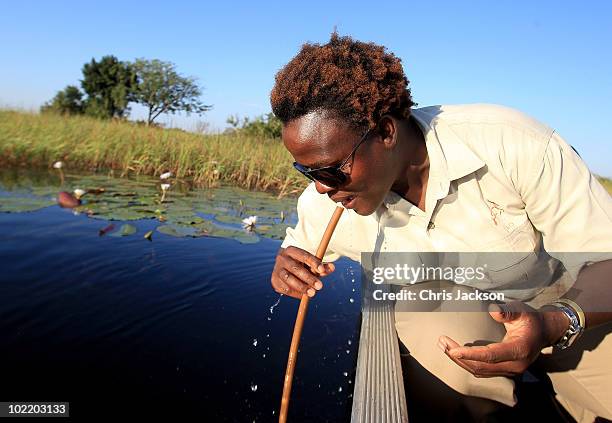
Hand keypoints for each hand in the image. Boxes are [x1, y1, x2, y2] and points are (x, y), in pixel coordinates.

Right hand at [271, 246, 334, 299]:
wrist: (285, 267)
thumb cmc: (302, 265)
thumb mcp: (311, 264)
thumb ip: (322, 267)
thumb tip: (332, 267)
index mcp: (292, 250)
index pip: (303, 255)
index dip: (313, 263)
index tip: (322, 270)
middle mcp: (282, 258)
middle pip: (295, 268)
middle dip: (308, 278)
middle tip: (320, 286)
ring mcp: (277, 269)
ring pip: (288, 278)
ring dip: (301, 287)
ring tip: (312, 293)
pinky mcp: (274, 280)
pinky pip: (285, 288)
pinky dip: (295, 292)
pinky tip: (303, 295)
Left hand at [438, 301, 569, 377]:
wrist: (544, 332)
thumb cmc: (531, 320)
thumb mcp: (522, 311)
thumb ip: (508, 311)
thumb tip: (493, 311)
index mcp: (519, 350)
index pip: (490, 356)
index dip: (470, 354)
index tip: (453, 349)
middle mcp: (515, 365)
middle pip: (481, 367)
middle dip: (459, 357)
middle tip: (442, 343)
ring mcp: (510, 371)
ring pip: (480, 372)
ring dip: (460, 361)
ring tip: (444, 347)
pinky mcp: (505, 371)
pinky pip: (483, 371)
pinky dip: (467, 363)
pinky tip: (456, 353)